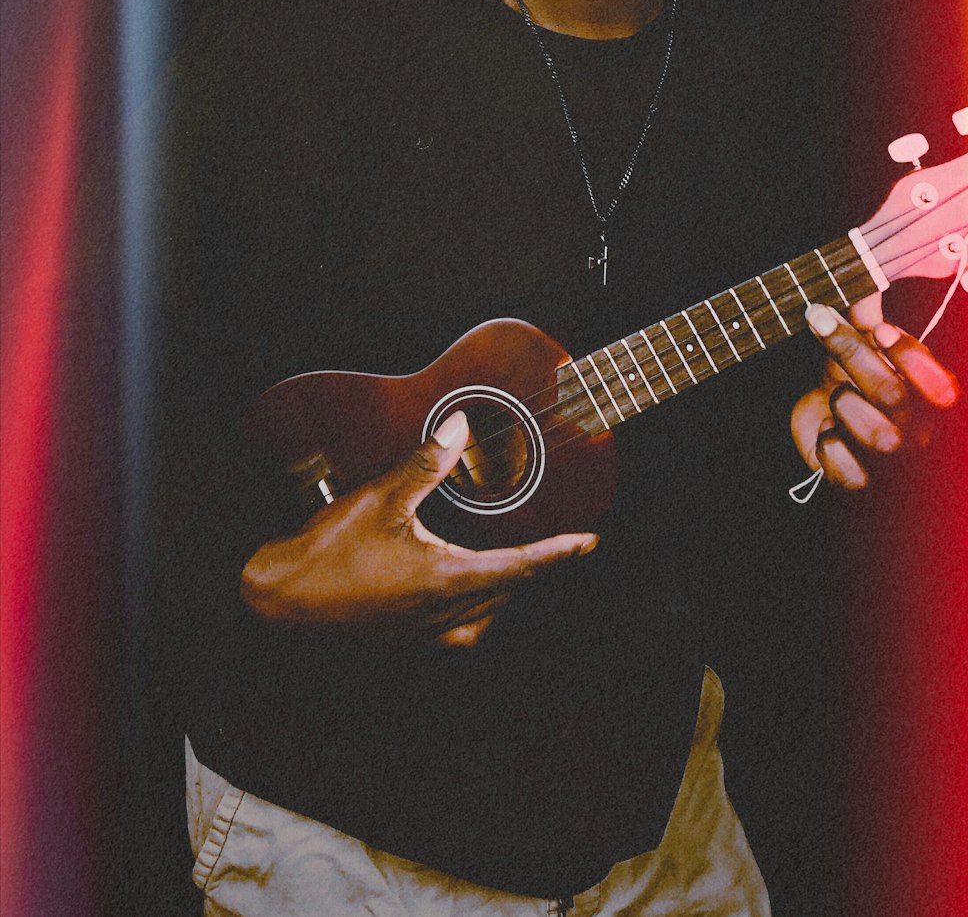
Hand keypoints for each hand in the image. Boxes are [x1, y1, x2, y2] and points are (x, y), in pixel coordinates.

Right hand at [240, 411, 597, 646]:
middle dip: (534, 567)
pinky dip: (475, 606)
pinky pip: (460, 627)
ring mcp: (424, 633)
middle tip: (561, 545)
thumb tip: (459, 428)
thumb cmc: (325, 552)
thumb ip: (424, 464)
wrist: (279, 601)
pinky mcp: (406, 639)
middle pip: (507, 592)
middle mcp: (441, 616)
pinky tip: (466, 590)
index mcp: (444, 582)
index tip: (589, 543)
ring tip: (518, 563)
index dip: (558, 553)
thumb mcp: (378, 498)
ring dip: (505, 588)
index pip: (519, 567)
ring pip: (486, 614)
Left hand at [790, 293, 959, 489]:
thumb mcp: (860, 343)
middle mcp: (918, 432)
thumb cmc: (852, 379)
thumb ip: (866, 314)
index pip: (941, 387)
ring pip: (877, 437)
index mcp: (929, 398)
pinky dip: (830, 446)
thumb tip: (864, 281)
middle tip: (820, 321)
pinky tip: (828, 432)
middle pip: (891, 396)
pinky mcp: (861, 484)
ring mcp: (892, 462)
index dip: (911, 358)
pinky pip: (848, 472)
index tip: (881, 331)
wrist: (826, 423)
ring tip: (836, 394)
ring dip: (844, 404)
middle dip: (851, 354)